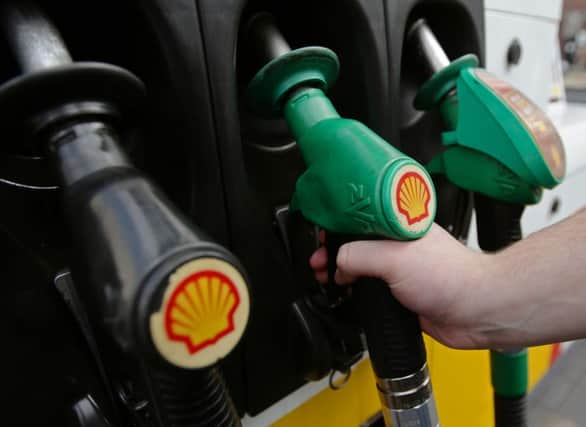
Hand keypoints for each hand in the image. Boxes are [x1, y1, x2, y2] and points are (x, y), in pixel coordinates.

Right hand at [310, 224, 493, 348]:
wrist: (476, 311)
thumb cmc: (451, 276)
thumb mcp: (394, 257)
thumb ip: (358, 256)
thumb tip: (337, 263)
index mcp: (396, 225)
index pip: (356, 220)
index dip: (334, 230)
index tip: (319, 241)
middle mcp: (396, 245)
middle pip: (355, 244)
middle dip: (332, 254)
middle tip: (319, 264)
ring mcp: (399, 269)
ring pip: (361, 268)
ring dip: (342, 274)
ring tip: (327, 280)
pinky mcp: (401, 293)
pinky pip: (371, 290)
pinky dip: (356, 293)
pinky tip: (348, 296)